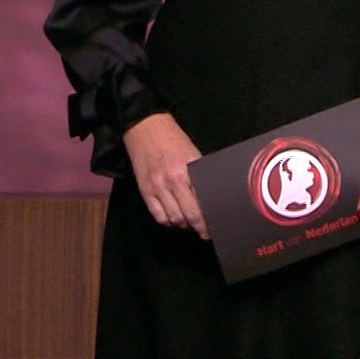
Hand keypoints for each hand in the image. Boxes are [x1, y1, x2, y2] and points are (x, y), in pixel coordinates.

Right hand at [123, 112, 206, 238]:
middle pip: (189, 216)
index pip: (201, 203)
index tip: (214, 227)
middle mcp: (172, 181)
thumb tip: (211, 197)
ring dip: (183, 225)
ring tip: (189, 223)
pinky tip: (173, 218)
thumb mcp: (192, 154)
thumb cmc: (173, 140)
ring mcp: (157, 188)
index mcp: (187, 171)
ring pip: (173, 219)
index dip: (209, 220)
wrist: (145, 128)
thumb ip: (200, 176)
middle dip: (199, 228)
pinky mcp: (145, 191)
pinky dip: (167, 221)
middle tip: (205, 232)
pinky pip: (158, 216)